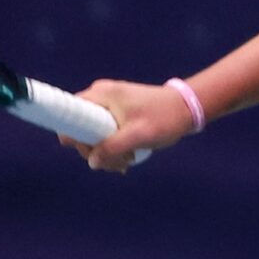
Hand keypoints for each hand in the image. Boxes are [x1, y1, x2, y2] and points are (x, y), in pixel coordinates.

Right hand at [59, 79, 195, 172]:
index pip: (70, 116)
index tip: (94, 153)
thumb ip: (112, 148)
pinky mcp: (116, 111)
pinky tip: (127, 158)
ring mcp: (108, 103)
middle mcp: (100, 96)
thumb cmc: (164, 118)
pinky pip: (104, 131)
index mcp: (100, 94)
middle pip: (80, 128)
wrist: (188, 108)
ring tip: (126, 163)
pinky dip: (113, 146)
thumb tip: (92, 162)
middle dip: (96, 150)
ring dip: (106, 152)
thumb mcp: (139, 135)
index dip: (75, 138)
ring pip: (93, 133)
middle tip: (118, 163)